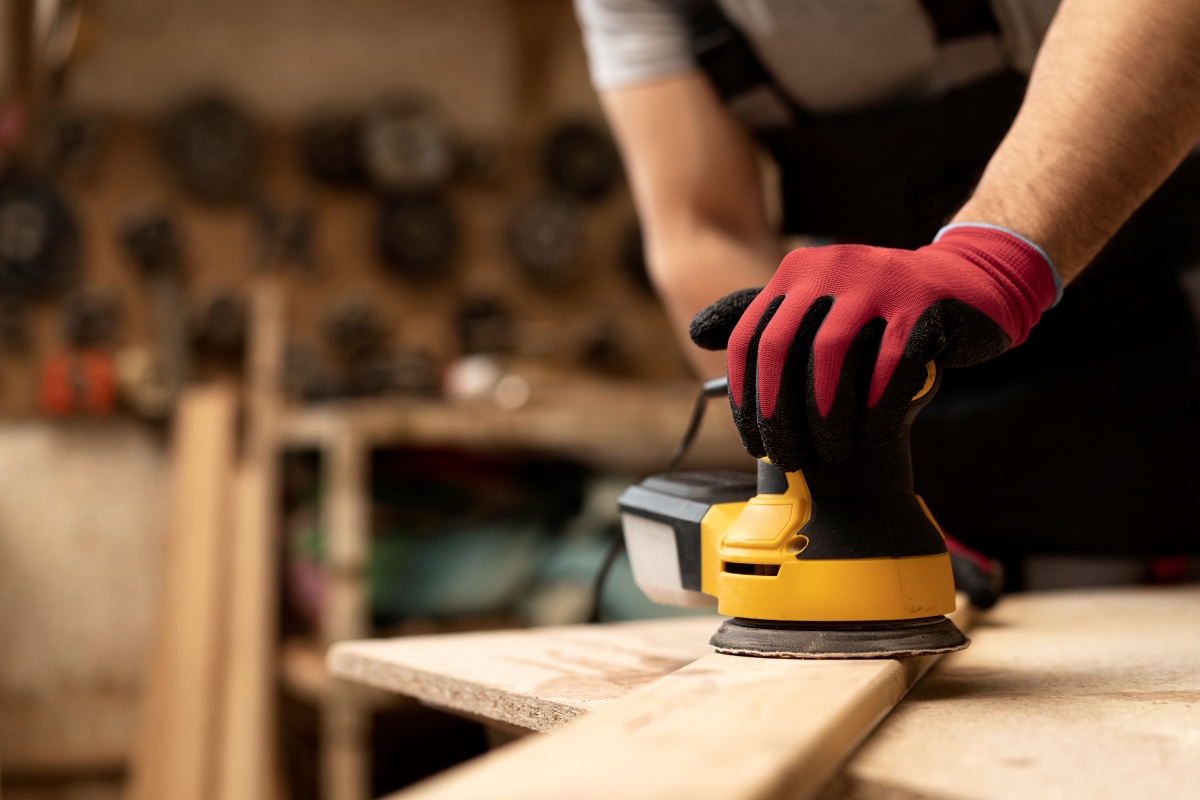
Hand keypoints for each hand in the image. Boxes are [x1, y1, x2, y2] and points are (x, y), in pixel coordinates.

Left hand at [689, 224, 1058, 470]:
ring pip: (832, 357)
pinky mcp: (923, 304)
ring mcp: (878, 281)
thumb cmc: (881, 308)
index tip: (753, 443)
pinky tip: (871, 436)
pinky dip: (875, 406)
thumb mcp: (819, 303)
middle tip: (787, 458)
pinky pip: (890, 363)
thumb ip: (762, 317)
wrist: (970, 284)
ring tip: (831, 452)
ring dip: (825, 416)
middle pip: (782, 350)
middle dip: (778, 414)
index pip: (750, 339)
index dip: (745, 398)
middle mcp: (830, 269)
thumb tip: (695, 334)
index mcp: (796, 272)